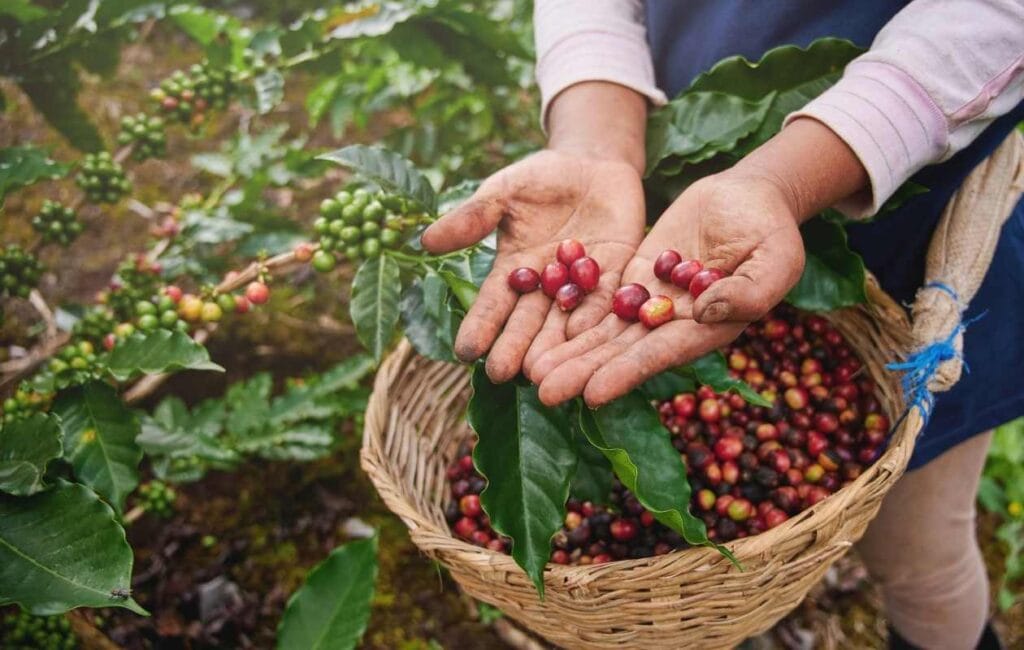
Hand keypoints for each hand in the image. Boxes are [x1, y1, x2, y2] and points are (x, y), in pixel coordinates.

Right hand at [420, 148, 645, 381]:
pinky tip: (584, 338)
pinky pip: (606, 300)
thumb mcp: (502, 192)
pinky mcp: (616, 275)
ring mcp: (580, 285)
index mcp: (513, 270)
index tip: (465, 350)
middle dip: (515, 347)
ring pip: (565, 322)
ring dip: (554, 347)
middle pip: (528, 322)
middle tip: (503, 374)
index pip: (493, 304)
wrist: (592, 163)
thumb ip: (472, 217)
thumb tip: (426, 241)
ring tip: (542, 372)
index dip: (480, 326)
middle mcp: (545, 287)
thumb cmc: (540, 177)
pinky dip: (595, 318)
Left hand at [528, 169, 805, 405]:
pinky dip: (572, 315)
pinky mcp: (634, 278)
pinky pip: (600, 299)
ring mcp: (651, 302)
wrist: (750, 198)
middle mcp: (674, 325)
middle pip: (622, 352)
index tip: (592, 393)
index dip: (626, 373)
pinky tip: (540, 330)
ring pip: (604, 331)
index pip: (661, 355)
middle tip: (543, 391)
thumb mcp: (776, 259)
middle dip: (583, 372)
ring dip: (569, 352)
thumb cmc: (773, 230)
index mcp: (709, 329)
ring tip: (531, 372)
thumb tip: (703, 312)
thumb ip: (748, 291)